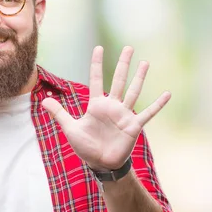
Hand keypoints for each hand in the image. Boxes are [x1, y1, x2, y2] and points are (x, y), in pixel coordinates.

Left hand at [42, 46, 169, 170]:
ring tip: (145, 63)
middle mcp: (112, 106)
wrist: (101, 164)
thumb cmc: (86, 146)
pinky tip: (167, 94)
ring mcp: (124, 115)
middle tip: (129, 47)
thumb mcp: (70, 128)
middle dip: (123, 64)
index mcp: (97, 104)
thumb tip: (43, 101)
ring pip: (134, 92)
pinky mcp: (133, 126)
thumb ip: (60, 113)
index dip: (97, 64)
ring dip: (139, 77)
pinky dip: (158, 104)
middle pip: (119, 80)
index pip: (97, 79)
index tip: (99, 47)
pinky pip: (148, 113)